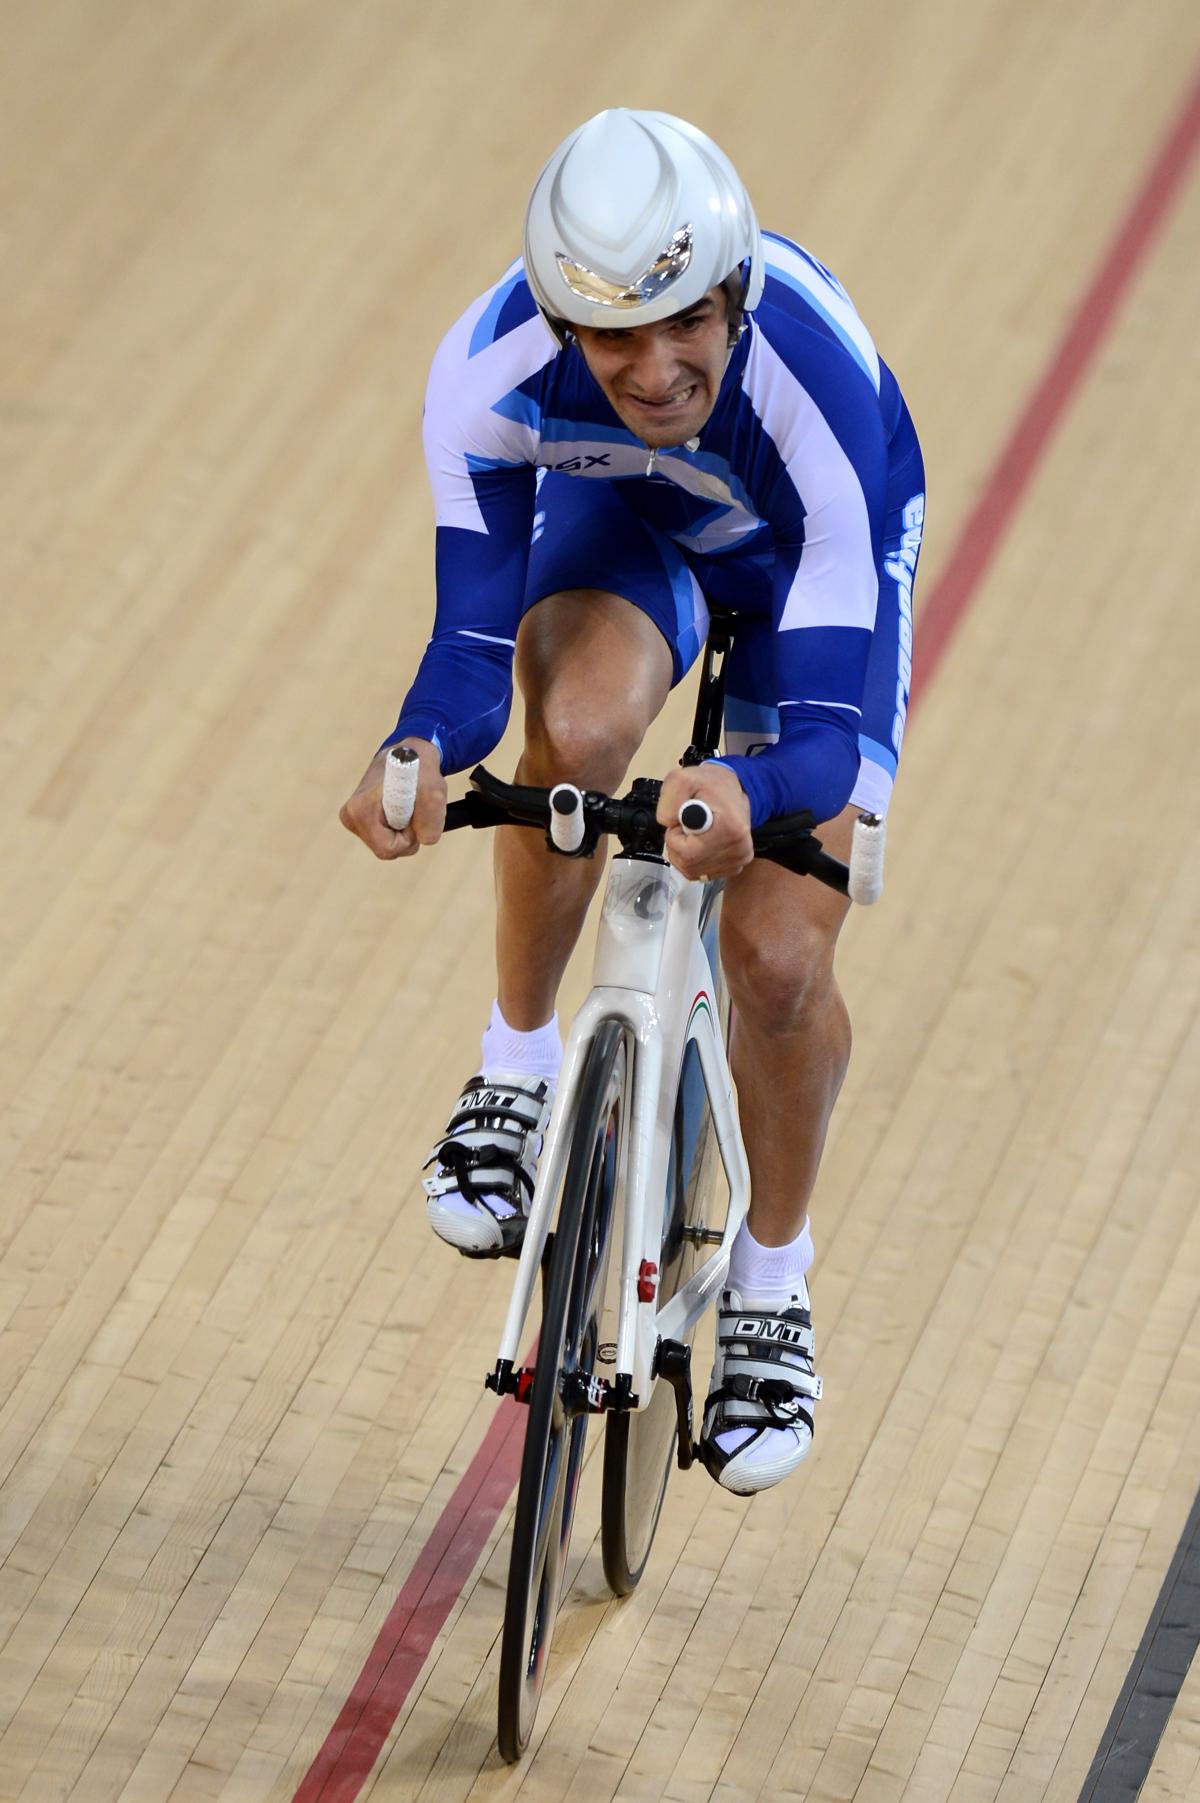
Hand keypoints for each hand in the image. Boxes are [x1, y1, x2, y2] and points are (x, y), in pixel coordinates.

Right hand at [338, 737, 446, 858]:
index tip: (412, 809)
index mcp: (360, 811)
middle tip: (412, 807)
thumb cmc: (417, 769)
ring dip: (405, 830)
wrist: (408, 754)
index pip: (388, 848)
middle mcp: (350, 817)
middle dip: (407, 834)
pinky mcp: (360, 820)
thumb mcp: (434, 793)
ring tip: (407, 804)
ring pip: (388, 845)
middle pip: (387, 850)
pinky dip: (400, 827)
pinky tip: (400, 806)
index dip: (409, 835)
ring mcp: (353, 819)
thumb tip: (423, 840)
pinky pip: (387, 838)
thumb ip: (431, 822)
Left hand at [657, 762, 752, 880]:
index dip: (676, 837)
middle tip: (686, 826)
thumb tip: (669, 824)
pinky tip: (702, 842)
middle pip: (689, 864)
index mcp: (730, 828)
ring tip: (694, 832)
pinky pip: (702, 873)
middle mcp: (740, 848)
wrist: (730, 790)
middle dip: (678, 845)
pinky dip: (694, 860)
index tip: (682, 820)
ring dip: (684, 853)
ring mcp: (739, 860)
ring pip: (693, 870)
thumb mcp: (681, 779)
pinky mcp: (736, 867)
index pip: (688, 852)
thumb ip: (669, 800)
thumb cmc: (707, 784)